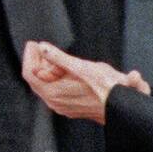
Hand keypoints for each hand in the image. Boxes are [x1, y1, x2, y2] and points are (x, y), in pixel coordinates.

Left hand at [22, 40, 148, 123]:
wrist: (123, 107)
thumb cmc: (105, 87)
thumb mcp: (80, 66)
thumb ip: (58, 57)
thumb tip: (43, 47)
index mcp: (53, 93)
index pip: (29, 73)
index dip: (29, 56)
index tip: (33, 44)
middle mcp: (55, 102)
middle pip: (37, 79)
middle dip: (37, 61)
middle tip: (40, 47)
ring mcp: (63, 106)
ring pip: (47, 85)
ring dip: (47, 69)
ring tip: (52, 55)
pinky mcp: (72, 106)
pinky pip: (56, 89)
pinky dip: (56, 77)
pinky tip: (64, 67)